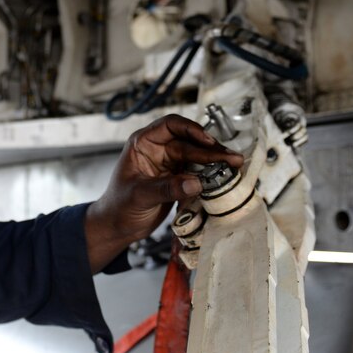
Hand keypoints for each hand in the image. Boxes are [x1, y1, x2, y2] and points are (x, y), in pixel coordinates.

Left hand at [84, 114, 244, 271]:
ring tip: (235, 165)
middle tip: (231, 158)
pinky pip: (198, 172)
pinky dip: (211, 175)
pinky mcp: (178, 178)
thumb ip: (166, 189)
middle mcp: (158, 149)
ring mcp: (169, 164)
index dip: (191, 130)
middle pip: (190, 143)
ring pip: (197, 156)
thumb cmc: (118, 206)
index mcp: (143, 143)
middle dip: (211, 150)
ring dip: (215, 161)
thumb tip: (194, 184)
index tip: (208, 141)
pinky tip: (224, 177)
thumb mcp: (139, 196)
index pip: (170, 126)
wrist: (117, 226)